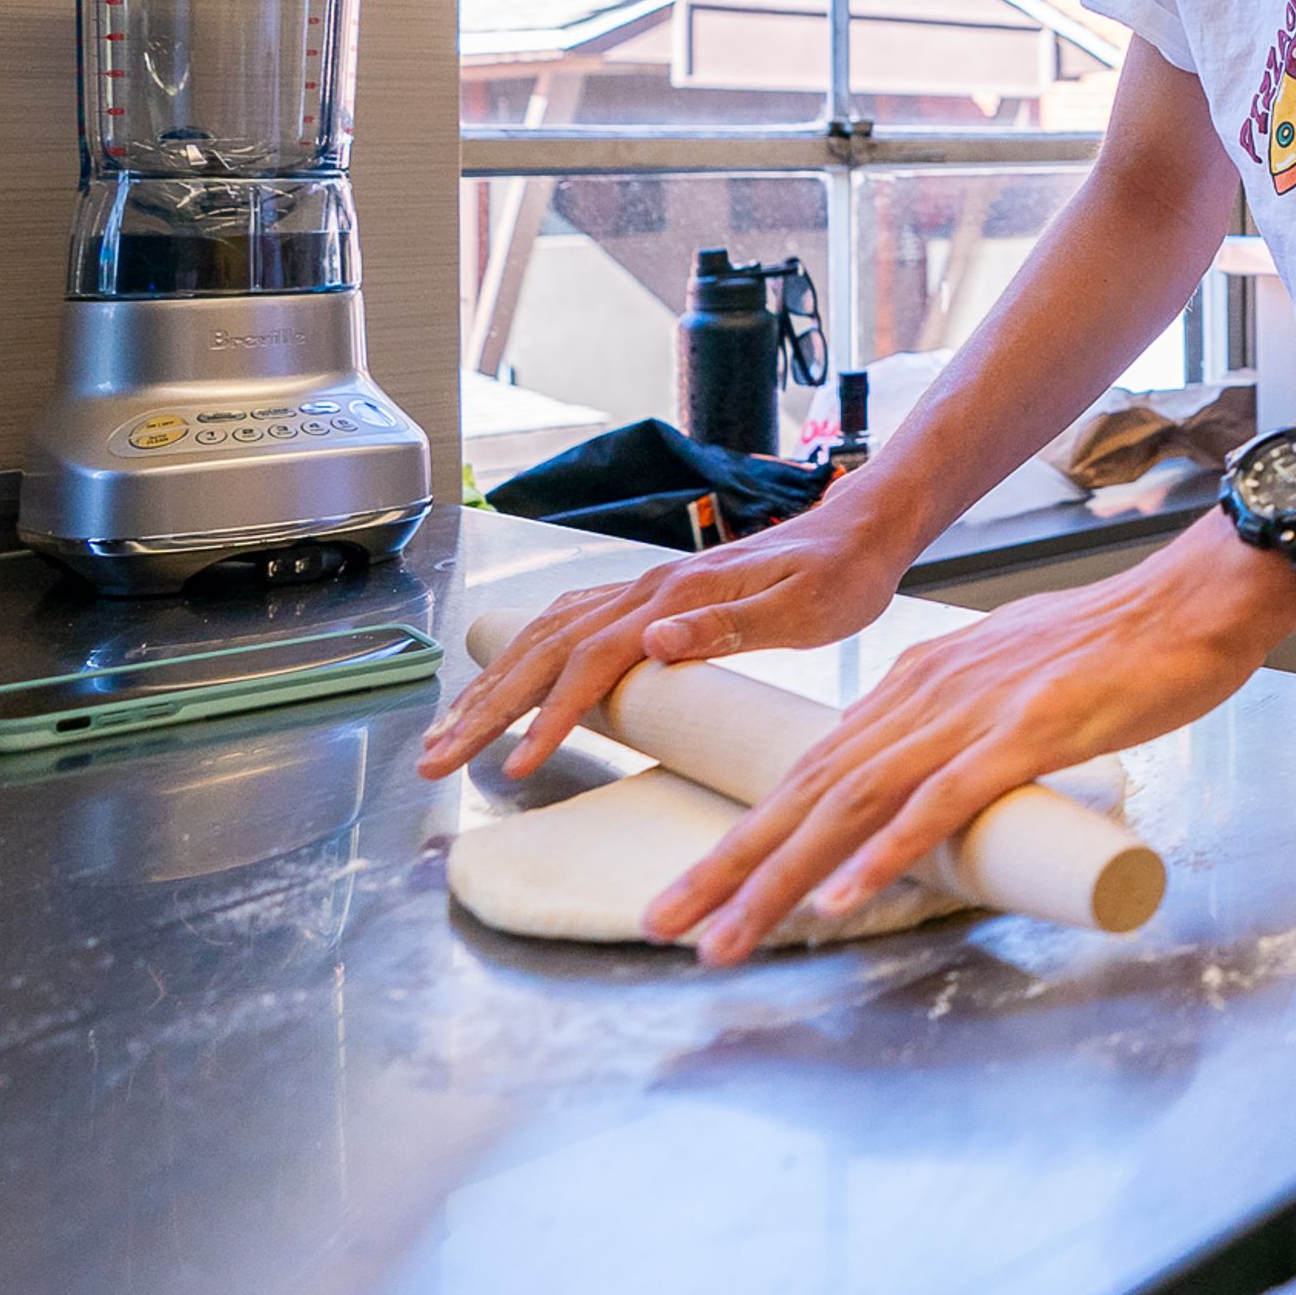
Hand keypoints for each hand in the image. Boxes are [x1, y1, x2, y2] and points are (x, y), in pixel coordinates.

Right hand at [417, 472, 920, 783]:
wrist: (863, 529)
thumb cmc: (843, 575)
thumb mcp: (805, 608)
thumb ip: (729, 625)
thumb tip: (652, 641)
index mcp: (676, 596)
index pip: (591, 663)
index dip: (549, 715)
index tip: (515, 765)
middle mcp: (648, 589)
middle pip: (545, 650)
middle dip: (485, 709)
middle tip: (433, 762)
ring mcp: (646, 588)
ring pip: (546, 637)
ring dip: (491, 685)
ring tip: (446, 732)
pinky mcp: (654, 595)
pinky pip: (570, 622)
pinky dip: (525, 652)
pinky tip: (504, 671)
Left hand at [644, 516, 1295, 961]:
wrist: (1194, 599)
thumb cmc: (1122, 647)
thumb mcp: (1017, 683)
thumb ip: (967, 725)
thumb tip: (936, 777)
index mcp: (919, 685)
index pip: (814, 768)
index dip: (749, 833)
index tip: (698, 888)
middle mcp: (926, 696)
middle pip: (809, 790)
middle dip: (730, 865)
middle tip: (667, 922)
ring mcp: (974, 713)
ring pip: (854, 804)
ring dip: (781, 876)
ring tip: (728, 936)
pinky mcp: (1029, 732)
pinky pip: (943, 803)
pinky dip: (888, 853)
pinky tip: (846, 897)